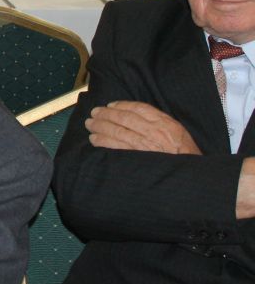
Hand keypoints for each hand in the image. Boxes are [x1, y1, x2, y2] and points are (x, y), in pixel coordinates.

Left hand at [86, 101, 201, 154]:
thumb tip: (135, 114)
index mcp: (165, 123)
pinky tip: (94, 139)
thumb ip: (159, 122)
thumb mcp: (178, 133)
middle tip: (94, 113)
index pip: (139, 108)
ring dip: (100, 126)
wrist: (192, 177)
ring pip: (117, 131)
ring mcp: (145, 145)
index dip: (121, 105)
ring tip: (90, 124)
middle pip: (124, 118)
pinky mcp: (137, 159)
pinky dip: (103, 141)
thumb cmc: (186, 155)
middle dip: (106, 114)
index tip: (110, 105)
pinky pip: (115, 147)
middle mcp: (154, 132)